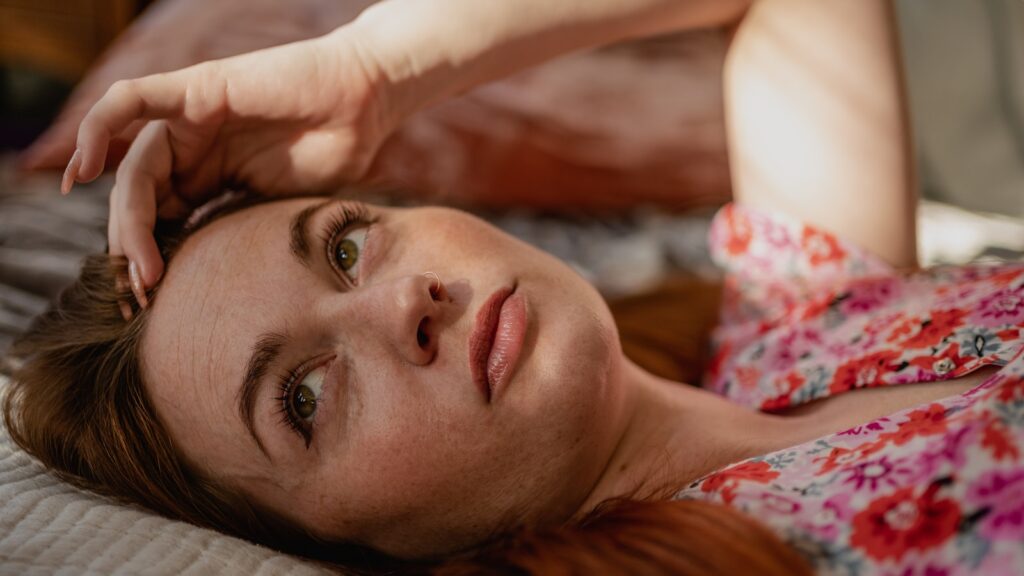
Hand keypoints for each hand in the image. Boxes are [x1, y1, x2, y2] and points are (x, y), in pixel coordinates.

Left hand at [64, 28, 393, 291]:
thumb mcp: (283, 216)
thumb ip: (244, 240)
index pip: (158, 221)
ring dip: (125, 220)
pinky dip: (95, 129)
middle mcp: (193, 151)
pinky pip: (129, 101)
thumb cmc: (341, 156)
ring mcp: (190, 120)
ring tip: (137, 265)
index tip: (148, 306)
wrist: (367, 105)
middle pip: (139, 201)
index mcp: (210, 180)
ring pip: (132, 169)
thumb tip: (235, 307)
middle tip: (140, 295)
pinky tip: (82, 169)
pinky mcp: (195, 89)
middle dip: (133, 251)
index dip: (146, 261)